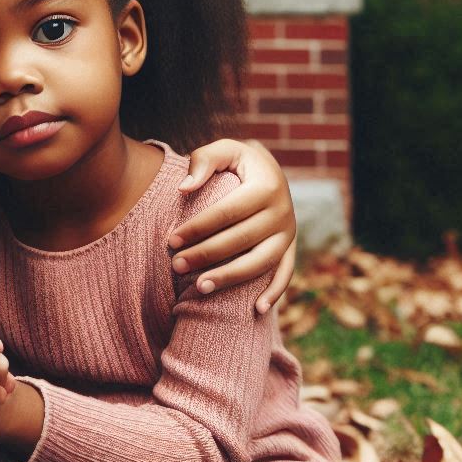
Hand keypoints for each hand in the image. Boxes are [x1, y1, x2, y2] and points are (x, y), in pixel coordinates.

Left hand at [170, 139, 296, 312]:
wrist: (269, 170)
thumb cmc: (237, 162)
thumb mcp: (224, 150)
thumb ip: (203, 161)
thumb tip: (184, 188)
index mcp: (266, 186)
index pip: (227, 212)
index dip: (198, 227)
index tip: (170, 240)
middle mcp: (283, 212)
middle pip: (240, 240)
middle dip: (206, 255)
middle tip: (176, 266)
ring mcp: (289, 233)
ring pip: (261, 262)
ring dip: (231, 278)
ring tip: (198, 288)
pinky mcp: (291, 248)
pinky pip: (286, 274)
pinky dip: (275, 293)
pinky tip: (256, 311)